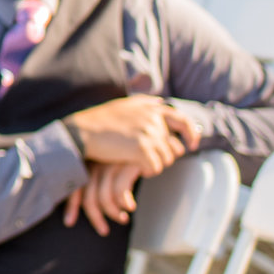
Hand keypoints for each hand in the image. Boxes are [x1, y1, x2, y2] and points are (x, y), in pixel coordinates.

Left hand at [62, 161, 146, 234]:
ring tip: (123, 219)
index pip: (75, 187)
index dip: (71, 206)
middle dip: (95, 218)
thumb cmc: (131, 156)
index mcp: (90, 164)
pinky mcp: (128, 164)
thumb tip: (99, 207)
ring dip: (114, 214)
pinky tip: (130, 208)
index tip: (69, 222)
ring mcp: (112, 164)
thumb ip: (103, 183)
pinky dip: (124, 204)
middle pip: (89, 197)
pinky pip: (120, 191)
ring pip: (105, 198)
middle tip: (104, 231)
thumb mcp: (114, 167)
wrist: (153, 136)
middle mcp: (98, 163)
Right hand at [63, 90, 187, 172]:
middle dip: (163, 156)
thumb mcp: (124, 105)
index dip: (191, 134)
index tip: (192, 145)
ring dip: (153, 165)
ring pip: (165, 160)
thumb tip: (161, 102)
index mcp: (150, 107)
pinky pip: (155, 168)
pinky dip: (146, 171)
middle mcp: (153, 118)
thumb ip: (144, 104)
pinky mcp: (143, 148)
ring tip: (135, 161)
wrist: (81, 132)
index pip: (182, 120)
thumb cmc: (98, 121)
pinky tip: (133, 167)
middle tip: (147, 159)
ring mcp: (149, 133)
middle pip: (173, 147)